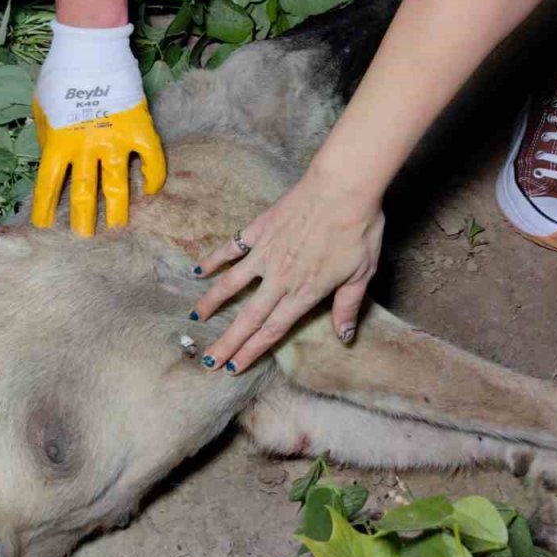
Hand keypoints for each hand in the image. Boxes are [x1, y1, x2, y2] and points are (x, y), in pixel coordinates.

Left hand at [30, 21, 166, 235]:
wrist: (93, 48)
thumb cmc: (61, 74)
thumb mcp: (42, 105)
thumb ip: (46, 133)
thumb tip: (48, 152)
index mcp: (58, 143)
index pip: (49, 185)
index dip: (45, 209)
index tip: (43, 228)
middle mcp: (86, 148)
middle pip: (84, 194)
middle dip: (82, 221)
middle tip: (83, 241)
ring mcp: (115, 141)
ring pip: (117, 186)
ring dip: (117, 211)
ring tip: (118, 229)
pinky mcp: (140, 130)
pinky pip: (151, 161)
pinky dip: (153, 177)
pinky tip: (151, 190)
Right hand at [192, 167, 384, 373]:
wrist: (342, 188)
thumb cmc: (359, 230)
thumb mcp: (362, 273)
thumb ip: (347, 306)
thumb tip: (344, 336)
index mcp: (304, 293)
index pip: (273, 330)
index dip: (251, 352)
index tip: (233, 368)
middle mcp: (279, 278)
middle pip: (248, 317)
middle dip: (227, 342)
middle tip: (207, 360)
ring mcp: (265, 253)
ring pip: (231, 284)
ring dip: (212, 303)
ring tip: (195, 318)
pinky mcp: (258, 230)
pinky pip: (232, 248)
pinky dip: (214, 259)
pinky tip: (199, 269)